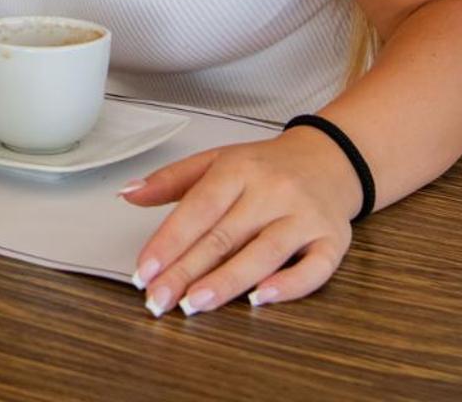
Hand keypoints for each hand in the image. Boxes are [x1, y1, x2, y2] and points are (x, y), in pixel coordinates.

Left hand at [120, 126, 360, 315]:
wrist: (331, 158)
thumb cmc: (266, 167)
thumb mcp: (216, 160)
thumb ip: (171, 179)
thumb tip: (128, 194)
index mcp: (239, 169)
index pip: (198, 208)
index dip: (169, 242)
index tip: (145, 270)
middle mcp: (273, 191)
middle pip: (224, 236)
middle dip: (187, 271)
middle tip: (159, 298)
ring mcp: (305, 216)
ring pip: (264, 253)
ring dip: (227, 282)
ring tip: (196, 303)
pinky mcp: (333, 240)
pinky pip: (315, 268)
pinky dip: (290, 286)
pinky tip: (261, 299)